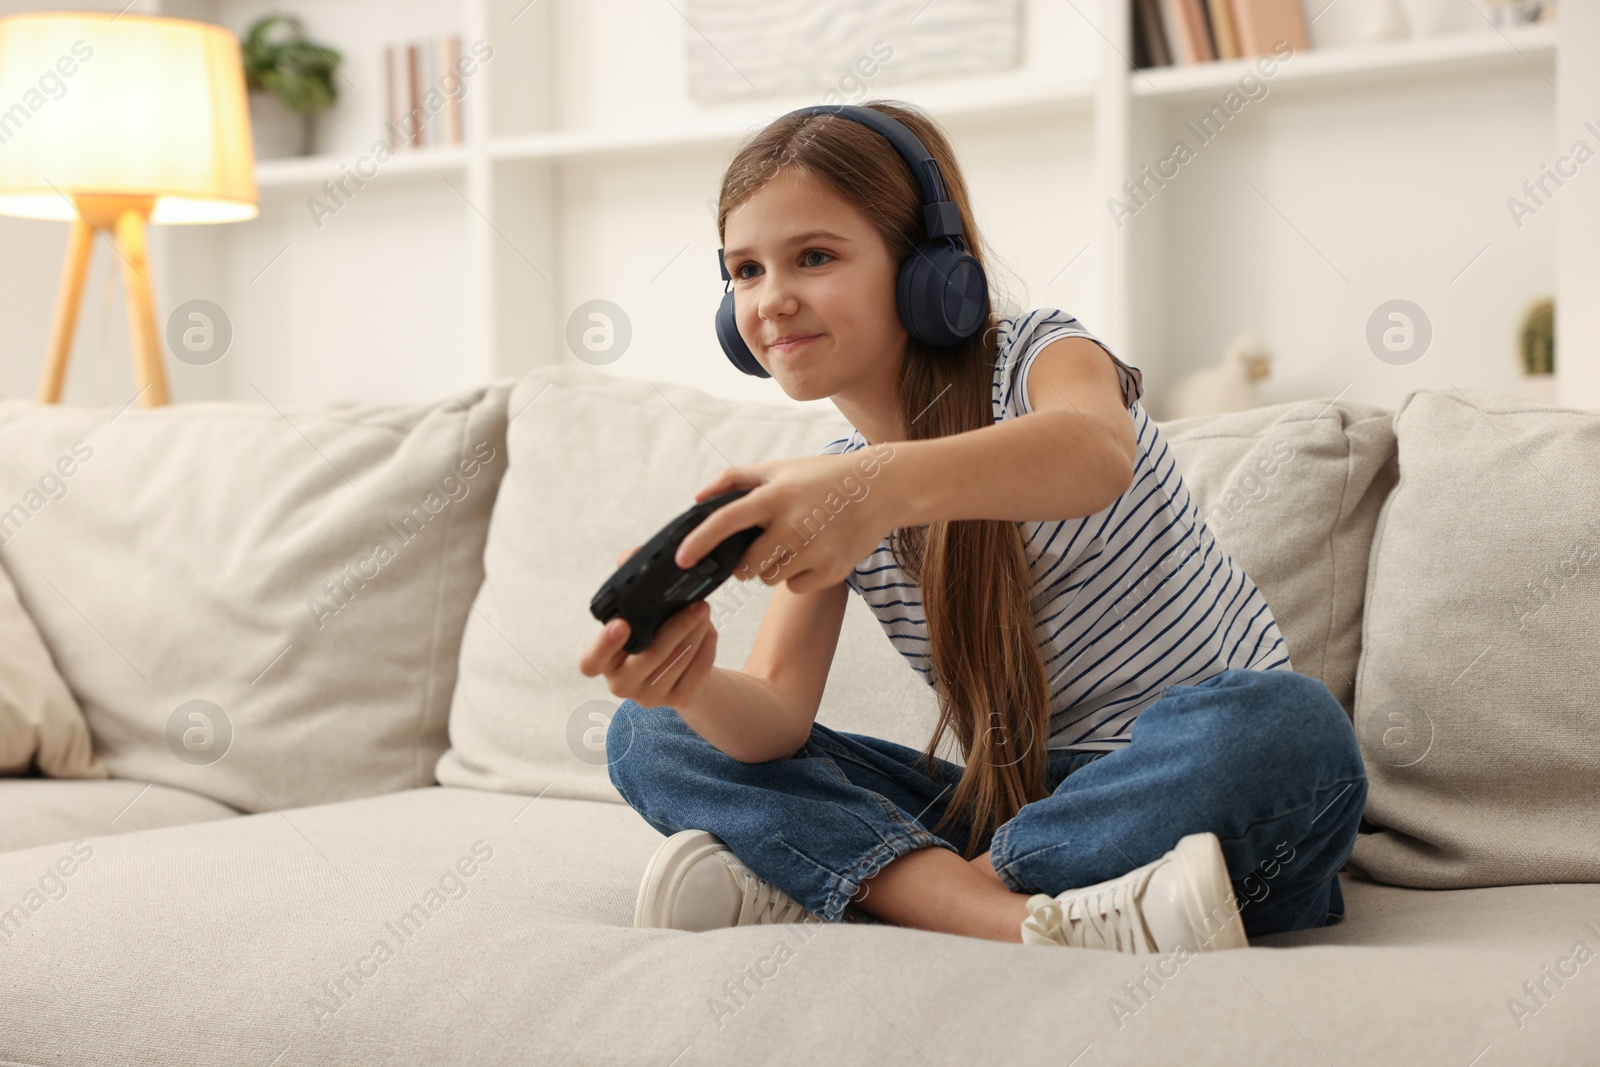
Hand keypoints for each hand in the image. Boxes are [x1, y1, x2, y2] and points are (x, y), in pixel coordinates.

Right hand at [578, 543, 718, 707]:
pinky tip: (709, 630)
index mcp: (605, 661)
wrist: (683, 668)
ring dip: (695, 633)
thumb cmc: (654, 632)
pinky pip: (697, 672)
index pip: (590, 663)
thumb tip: (629, 556)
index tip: (622, 624)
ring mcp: (651, 696)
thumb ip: (631, 581)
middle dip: (674, 629)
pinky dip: (706, 648)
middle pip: (648, 659)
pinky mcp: (680, 700)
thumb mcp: (640, 610)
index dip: (603, 646)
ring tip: (704, 610)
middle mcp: (623, 683)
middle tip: (696, 605)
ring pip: (677, 662)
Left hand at [674, 453, 901, 593]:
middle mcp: (794, 524)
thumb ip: (736, 479)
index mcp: (775, 495)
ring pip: (770, 579)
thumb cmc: (823, 477)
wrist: (882, 488)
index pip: (726, 521)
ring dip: (773, 569)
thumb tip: (697, 500)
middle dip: (744, 564)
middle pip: (746, 565)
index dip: (699, 542)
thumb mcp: (781, 468)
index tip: (681, 559)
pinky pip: (795, 587)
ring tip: (795, 544)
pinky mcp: (834, 570)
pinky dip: (798, 576)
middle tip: (761, 548)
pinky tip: (815, 553)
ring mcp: (815, 549)